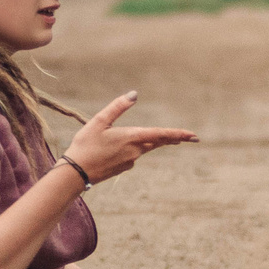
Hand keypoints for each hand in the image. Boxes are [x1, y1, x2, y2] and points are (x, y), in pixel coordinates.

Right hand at [64, 90, 196, 184]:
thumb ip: (117, 107)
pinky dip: (133, 148)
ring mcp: (130, 161)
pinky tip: (117, 148)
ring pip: (145, 147)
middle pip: (158, 142)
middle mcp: (135, 151)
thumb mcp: (99, 122)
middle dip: (174, 138)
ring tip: (156, 138)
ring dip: (152, 141)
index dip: (178, 134)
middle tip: (192, 137)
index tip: (193, 136)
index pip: (161, 135)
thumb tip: (134, 94)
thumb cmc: (85, 146)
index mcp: (131, 138)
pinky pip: (133, 154)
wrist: (75, 174)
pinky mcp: (123, 168)